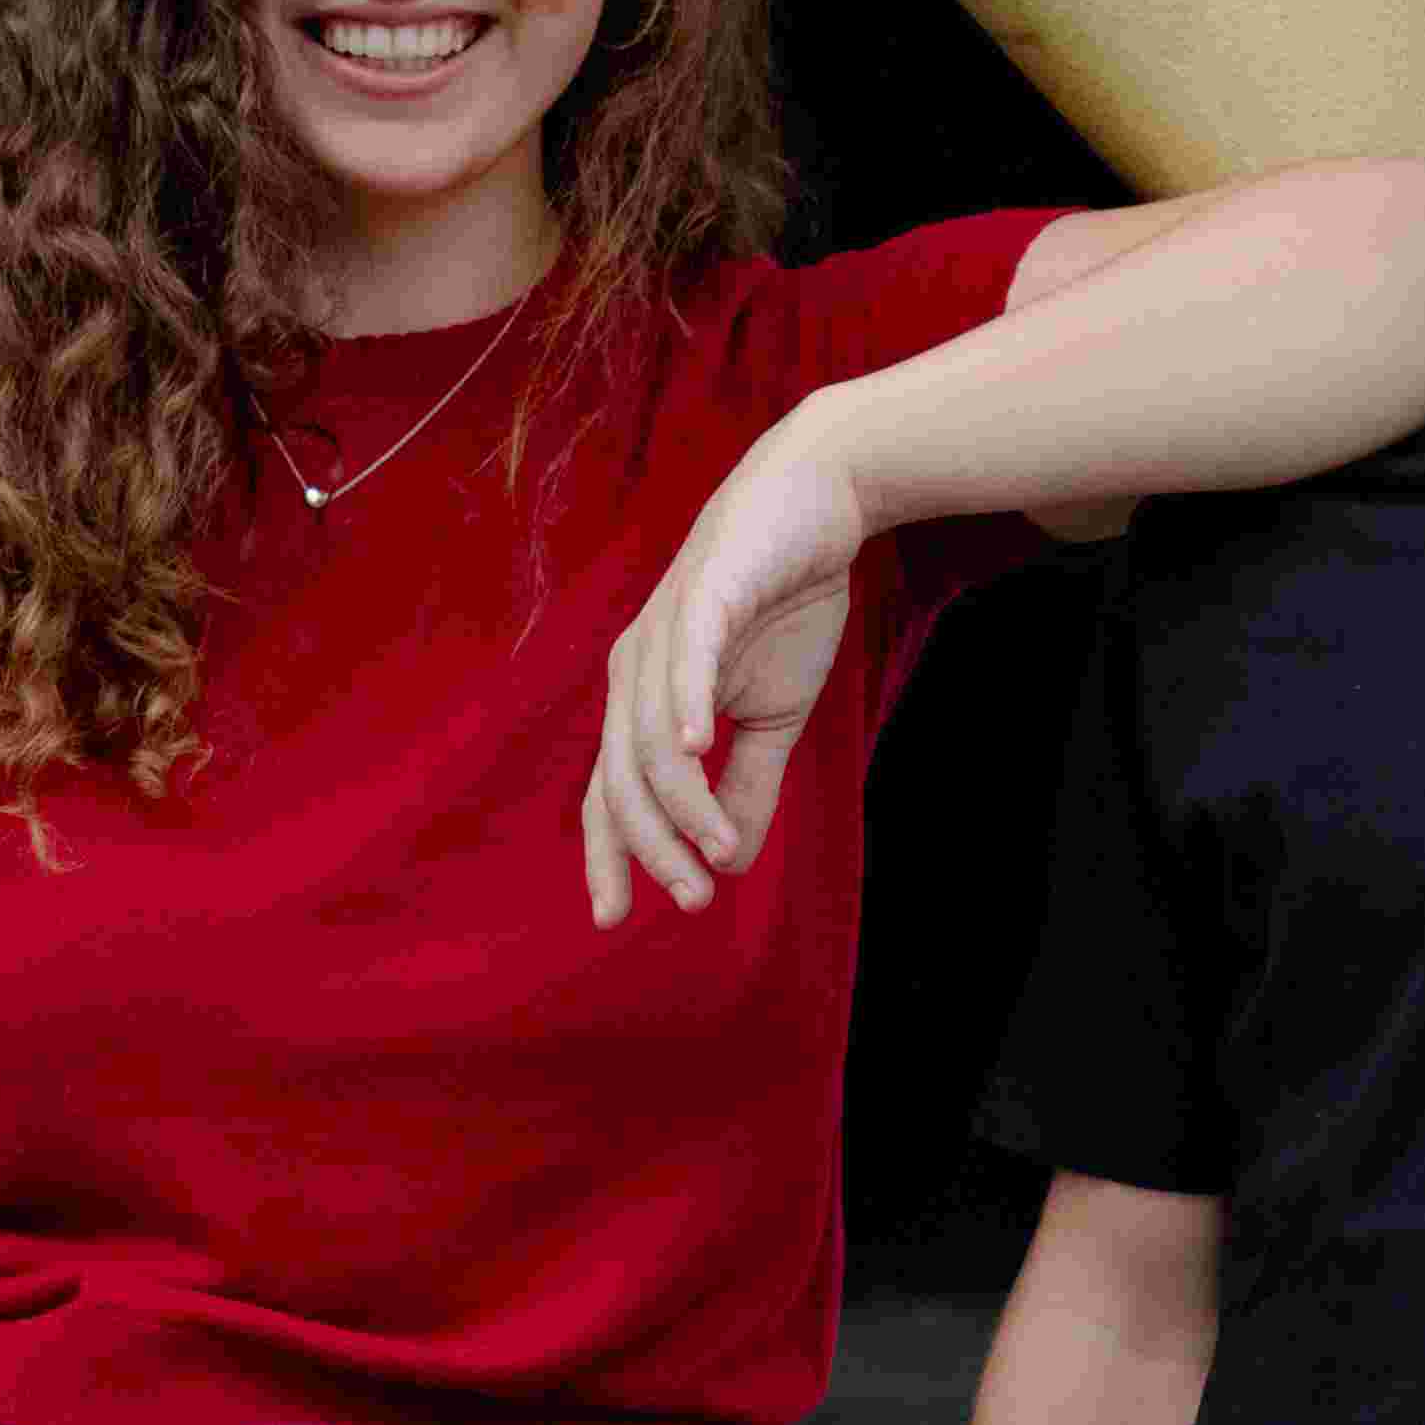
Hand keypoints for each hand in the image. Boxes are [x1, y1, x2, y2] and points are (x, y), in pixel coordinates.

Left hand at [585, 414, 873, 921]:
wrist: (816, 505)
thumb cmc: (783, 605)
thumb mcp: (773, 716)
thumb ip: (748, 784)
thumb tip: (730, 860)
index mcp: (641, 699)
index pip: (608, 790)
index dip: (609, 853)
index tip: (615, 918)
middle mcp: (633, 669)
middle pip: (621, 775)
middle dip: (652, 845)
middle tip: (691, 897)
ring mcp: (662, 630)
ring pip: (651, 736)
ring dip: (684, 802)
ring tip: (719, 850)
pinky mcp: (703, 596)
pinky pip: (685, 659)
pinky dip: (687, 705)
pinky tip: (699, 748)